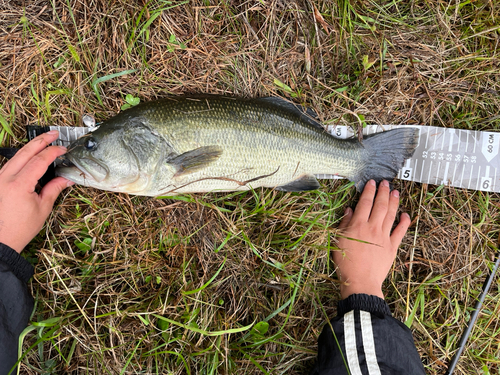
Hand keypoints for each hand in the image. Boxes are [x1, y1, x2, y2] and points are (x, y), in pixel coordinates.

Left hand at [0, 131, 73, 252]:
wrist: (0, 241)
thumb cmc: (19, 228)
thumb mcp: (42, 208)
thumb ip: (54, 188)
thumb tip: (66, 178)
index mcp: (18, 184)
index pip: (39, 161)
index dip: (53, 152)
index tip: (63, 149)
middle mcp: (5, 178)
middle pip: (24, 152)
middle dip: (40, 140)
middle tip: (53, 133)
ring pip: (15, 156)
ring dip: (30, 147)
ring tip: (43, 141)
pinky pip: (10, 165)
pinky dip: (22, 158)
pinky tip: (30, 157)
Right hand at [334, 179, 410, 298]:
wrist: (360, 282)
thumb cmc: (345, 263)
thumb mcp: (338, 241)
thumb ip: (344, 224)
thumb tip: (349, 210)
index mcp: (357, 226)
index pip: (365, 203)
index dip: (369, 191)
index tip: (372, 183)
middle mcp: (372, 228)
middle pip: (380, 205)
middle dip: (383, 192)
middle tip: (386, 183)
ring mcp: (384, 237)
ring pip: (391, 215)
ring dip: (394, 202)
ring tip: (396, 192)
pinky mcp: (392, 247)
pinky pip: (400, 232)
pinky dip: (404, 222)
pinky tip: (406, 214)